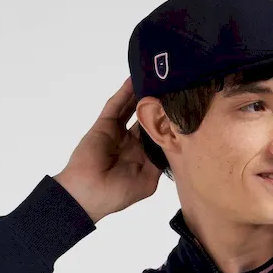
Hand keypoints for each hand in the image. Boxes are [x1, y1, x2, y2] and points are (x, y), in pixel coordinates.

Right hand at [53, 77, 160, 222]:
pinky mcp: (105, 124)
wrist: (88, 193)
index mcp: (143, 157)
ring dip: (142, 95)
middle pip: (147, 118)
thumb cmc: (117, 193)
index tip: (184, 110)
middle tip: (172, 88)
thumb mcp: (148, 181)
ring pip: (133, 108)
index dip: (169, 124)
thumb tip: (174, 143)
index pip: (159, 135)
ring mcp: (118, 132)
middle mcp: (132, 143)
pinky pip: (116, 105)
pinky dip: (124, 92)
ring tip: (156, 79)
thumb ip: (160, 162)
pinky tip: (134, 80)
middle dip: (158, 106)